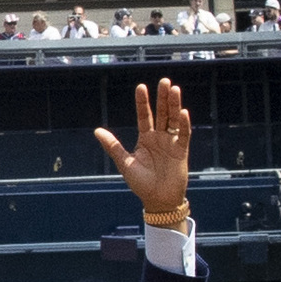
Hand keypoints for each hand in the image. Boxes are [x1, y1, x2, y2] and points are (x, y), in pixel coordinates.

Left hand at [92, 78, 194, 223]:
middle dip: (163, 97)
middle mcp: (159, 138)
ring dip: (175, 105)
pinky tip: (183, 113)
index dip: (143, 102)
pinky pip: (183, 135)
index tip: (141, 86)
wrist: (158, 201)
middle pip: (161, 113)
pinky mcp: (181, 152)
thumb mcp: (125, 163)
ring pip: (173, 120)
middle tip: (164, 81)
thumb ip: (113, 146)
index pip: (144, 116)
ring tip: (175, 89)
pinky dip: (183, 125)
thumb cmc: (141, 184)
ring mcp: (171, 143)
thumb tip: (97, 131)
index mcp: (145, 139)